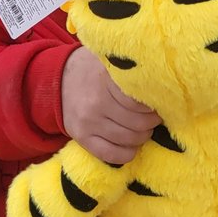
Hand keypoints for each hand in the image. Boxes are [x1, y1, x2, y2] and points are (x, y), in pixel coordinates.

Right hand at [60, 47, 158, 163]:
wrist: (58, 80)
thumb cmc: (92, 70)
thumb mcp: (108, 62)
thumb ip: (128, 73)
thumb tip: (159, 83)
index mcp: (105, 79)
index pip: (139, 101)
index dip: (154, 106)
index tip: (159, 103)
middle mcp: (96, 102)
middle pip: (137, 122)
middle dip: (152, 123)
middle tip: (156, 118)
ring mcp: (88, 122)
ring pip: (127, 139)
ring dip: (143, 137)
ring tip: (145, 129)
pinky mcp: (82, 138)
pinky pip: (111, 154)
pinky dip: (127, 154)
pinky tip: (133, 146)